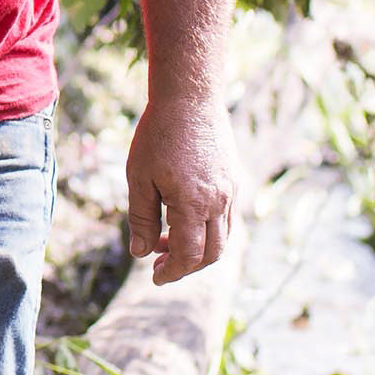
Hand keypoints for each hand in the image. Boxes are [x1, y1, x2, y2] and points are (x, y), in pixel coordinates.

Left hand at [122, 91, 236, 285]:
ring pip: (223, 237)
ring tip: (167, 240)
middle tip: (160, 264)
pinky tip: (183, 218)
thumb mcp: (139, 177)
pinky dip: (208, 229)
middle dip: (187, 266)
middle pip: (212, 253)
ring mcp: (231, 190)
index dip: (173, 271)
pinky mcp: (235, 179)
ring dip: (198, 248)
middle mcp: (219, 201)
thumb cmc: (158, 134)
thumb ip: (141, 218)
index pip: (189, 255)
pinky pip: (227, 217)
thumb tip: (140, 253)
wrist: (190, 98)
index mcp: (193, 203)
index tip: (155, 276)